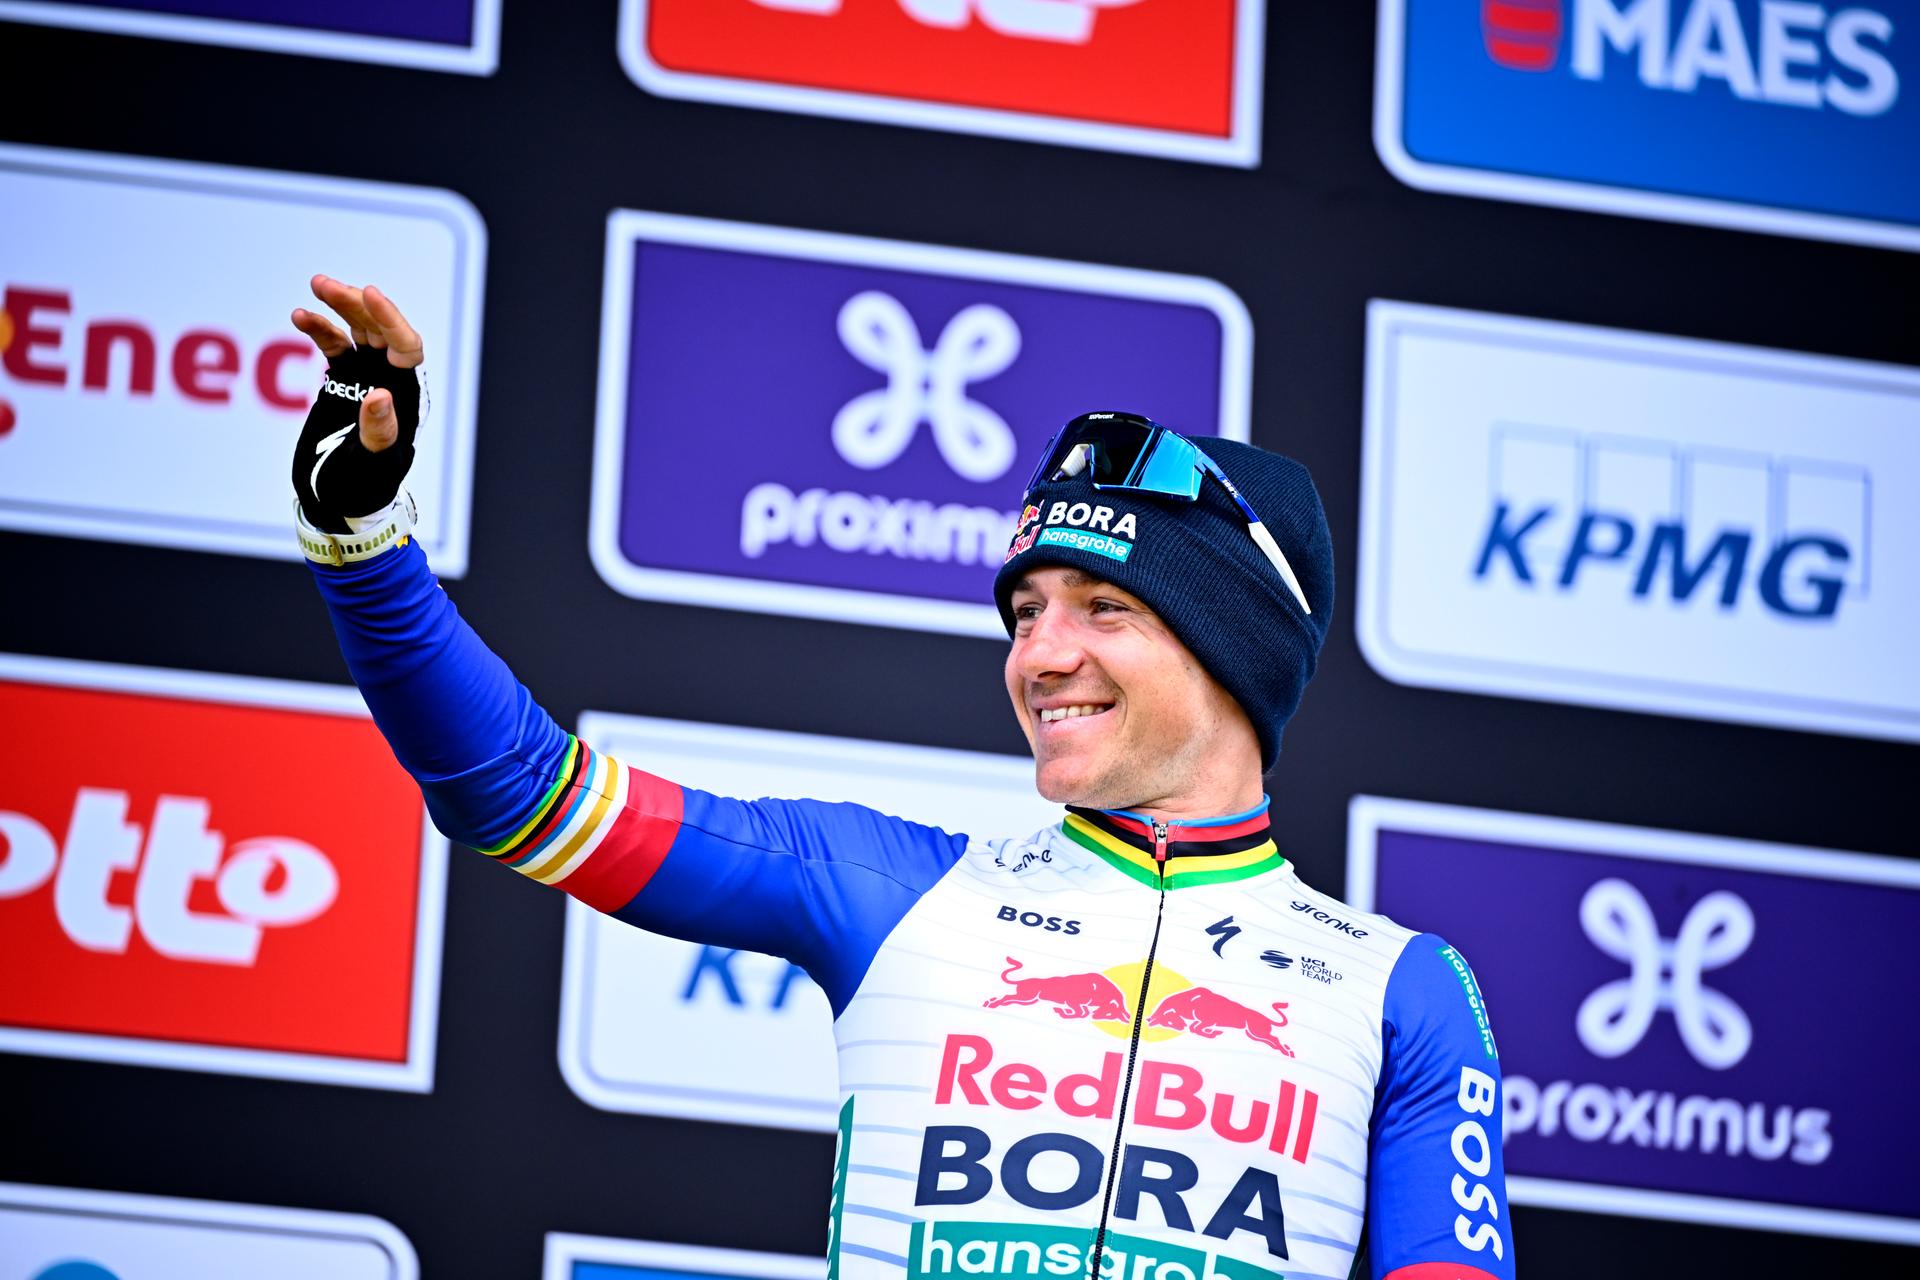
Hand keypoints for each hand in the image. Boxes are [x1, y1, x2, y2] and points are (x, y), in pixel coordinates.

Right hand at [289, 275, 428, 533]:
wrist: (337, 499)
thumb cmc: (363, 487)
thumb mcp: (372, 463)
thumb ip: (378, 431)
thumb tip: (380, 395)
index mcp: (406, 396)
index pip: (406, 347)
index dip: (390, 319)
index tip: (368, 294)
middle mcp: (389, 380)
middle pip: (379, 330)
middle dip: (356, 304)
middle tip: (324, 284)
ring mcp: (365, 377)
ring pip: (357, 330)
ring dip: (339, 306)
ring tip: (316, 286)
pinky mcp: (341, 380)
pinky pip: (332, 344)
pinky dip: (318, 328)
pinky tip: (300, 316)